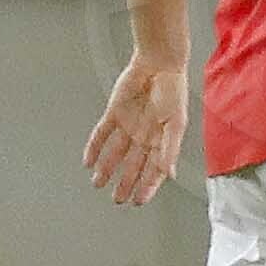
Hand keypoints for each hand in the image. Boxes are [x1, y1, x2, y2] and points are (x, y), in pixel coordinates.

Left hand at [85, 55, 189, 209]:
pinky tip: (88, 161)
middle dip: (126, 183)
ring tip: (98, 183)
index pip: (154, 169)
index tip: (139, 200)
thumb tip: (169, 173)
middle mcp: (144, 135)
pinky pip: (101, 134)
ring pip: (115, 153)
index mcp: (162, 139)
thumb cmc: (173, 90)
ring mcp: (128, 125)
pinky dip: (94, 148)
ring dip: (107, 169)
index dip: (147, 186)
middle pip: (133, 165)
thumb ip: (170, 149)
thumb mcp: (176, 123)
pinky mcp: (114, 114)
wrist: (159, 64)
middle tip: (118, 199)